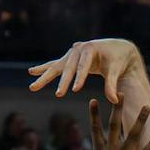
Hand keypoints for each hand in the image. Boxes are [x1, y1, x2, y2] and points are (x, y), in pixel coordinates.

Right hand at [28, 37, 143, 104]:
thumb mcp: (116, 70)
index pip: (83, 66)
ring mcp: (72, 53)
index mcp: (90, 48)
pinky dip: (44, 69)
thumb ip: (112, 84)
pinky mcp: (69, 58)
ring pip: (57, 66)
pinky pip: (55, 64)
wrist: (117, 49)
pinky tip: (32, 72)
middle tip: (58, 95)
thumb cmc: (118, 59)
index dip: (79, 78)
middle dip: (62, 82)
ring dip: (45, 76)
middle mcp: (78, 49)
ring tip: (33, 86)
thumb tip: (114, 101)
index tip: (75, 90)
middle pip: (68, 67)